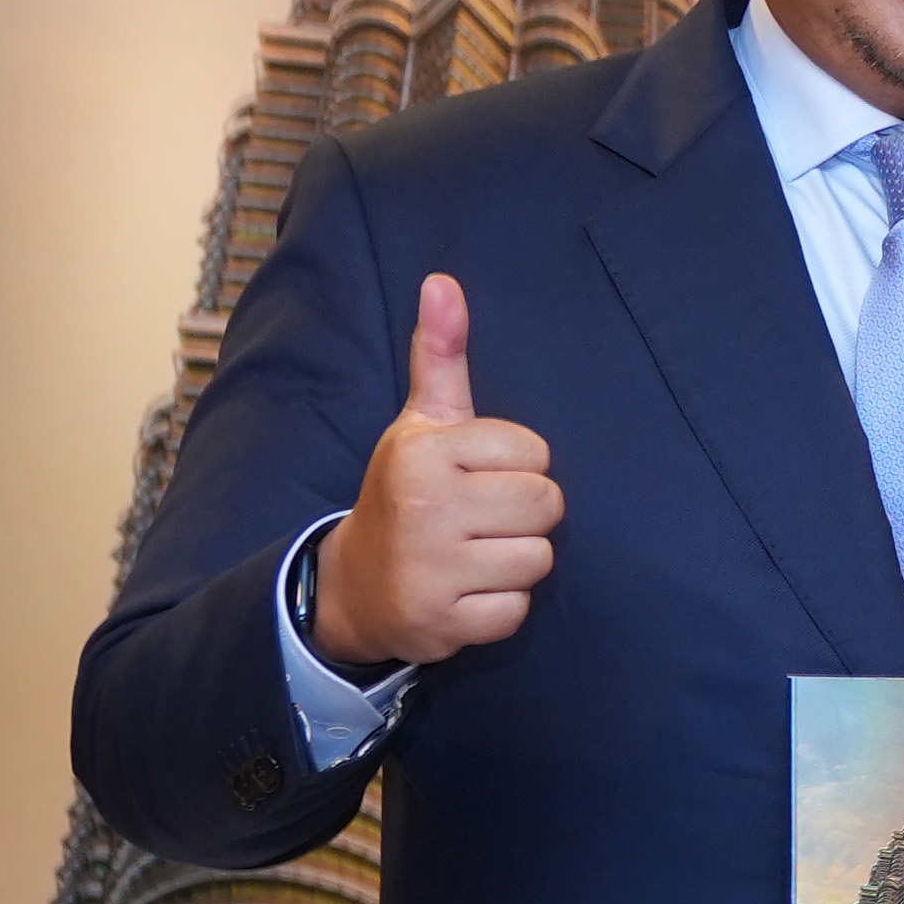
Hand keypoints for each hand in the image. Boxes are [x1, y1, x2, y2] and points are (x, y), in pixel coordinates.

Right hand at [312, 273, 561, 671]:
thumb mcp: (421, 424)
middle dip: (525, 515)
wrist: (356, 584)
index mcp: (424, 451)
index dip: (517, 466)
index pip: (535, 452)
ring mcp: (431, 567)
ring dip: (515, 562)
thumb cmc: (408, 492)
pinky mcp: (443, 621)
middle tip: (481, 519)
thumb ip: (440, 356)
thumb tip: (444, 281)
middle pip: (547, 505)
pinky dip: (500, 607)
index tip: (476, 477)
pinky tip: (465, 592)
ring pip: (539, 559)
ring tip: (471, 555)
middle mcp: (425, 506)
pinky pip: (518, 611)